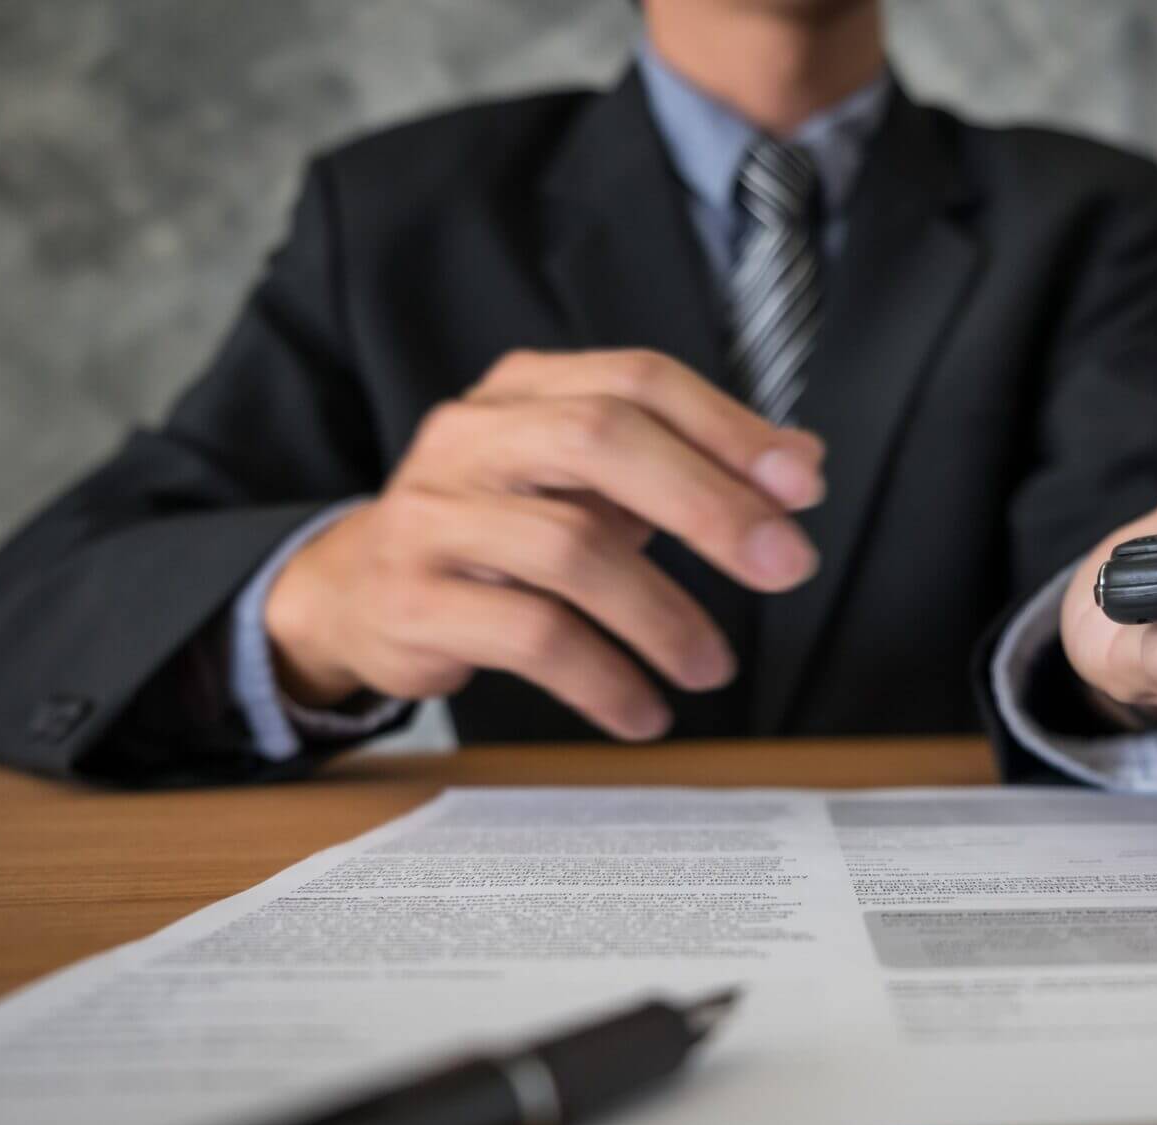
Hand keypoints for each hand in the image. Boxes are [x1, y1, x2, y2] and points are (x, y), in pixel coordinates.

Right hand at [265, 349, 824, 739]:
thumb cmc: (497, 530)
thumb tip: (801, 463)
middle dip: (708, 504)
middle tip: (785, 567)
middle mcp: (472, 437)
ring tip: (712, 668)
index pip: (637, 381)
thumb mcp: (588, 484)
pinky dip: (605, 679)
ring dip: (663, 616)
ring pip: (570, 549)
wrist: (354, 592)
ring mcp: (434, 516)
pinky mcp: (415, 601)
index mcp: (523, 391)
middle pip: (600, 440)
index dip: (727, 428)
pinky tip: (644, 711)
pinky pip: (531, 637)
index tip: (802, 486)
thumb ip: (688, 465)